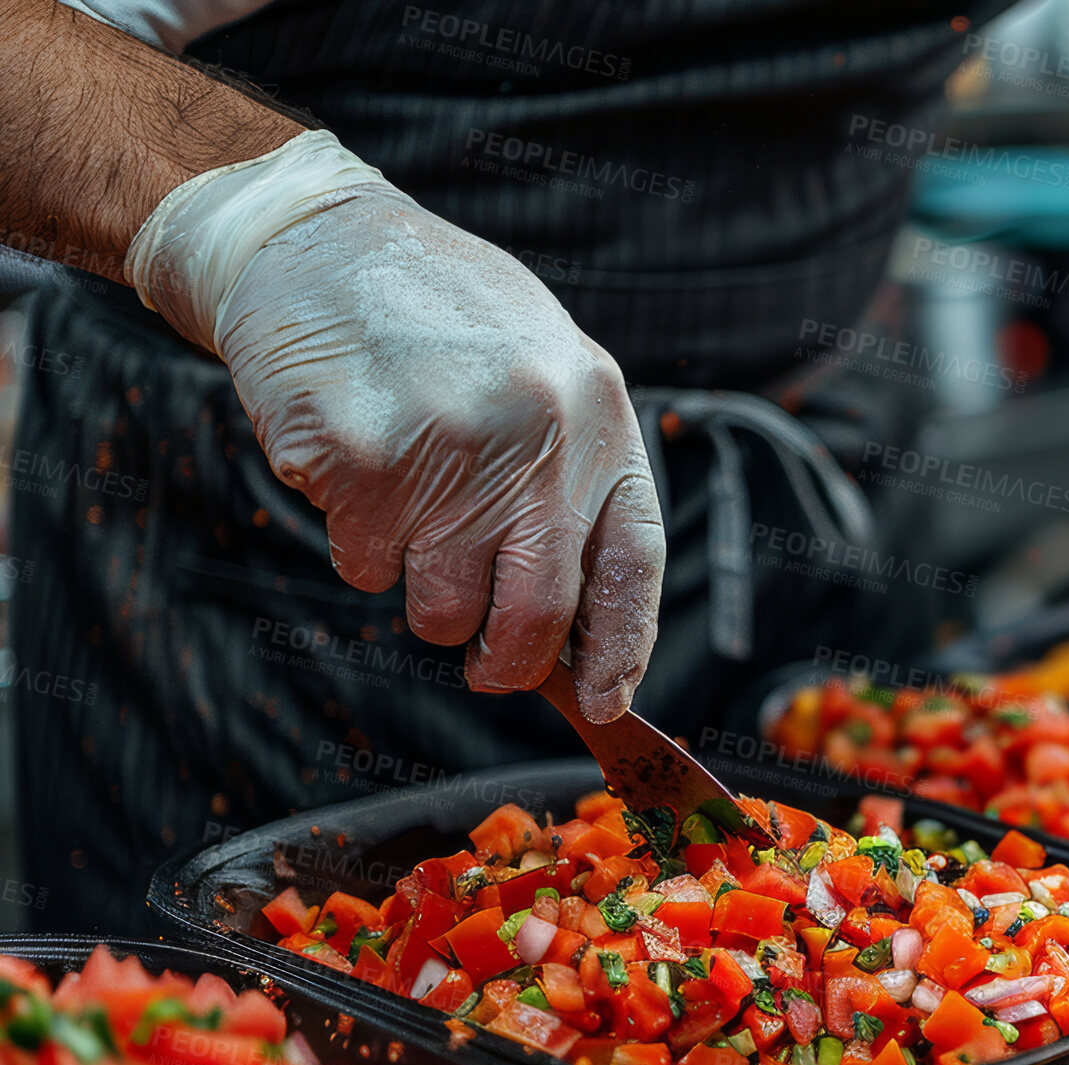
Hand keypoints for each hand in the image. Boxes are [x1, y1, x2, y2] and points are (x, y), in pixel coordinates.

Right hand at [124, 131, 664, 719]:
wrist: (316, 240)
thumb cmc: (440, 318)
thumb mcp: (543, 369)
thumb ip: (569, 477)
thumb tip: (578, 626)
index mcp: (597, 406)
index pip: (633, 559)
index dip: (624, 644)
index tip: (606, 701)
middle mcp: (537, 431)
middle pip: (540, 611)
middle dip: (511, 661)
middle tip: (488, 665)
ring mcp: (449, 449)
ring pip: (443, 606)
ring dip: (424, 589)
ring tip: (410, 503)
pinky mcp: (362, 464)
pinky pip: (367, 569)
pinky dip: (359, 543)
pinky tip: (357, 467)